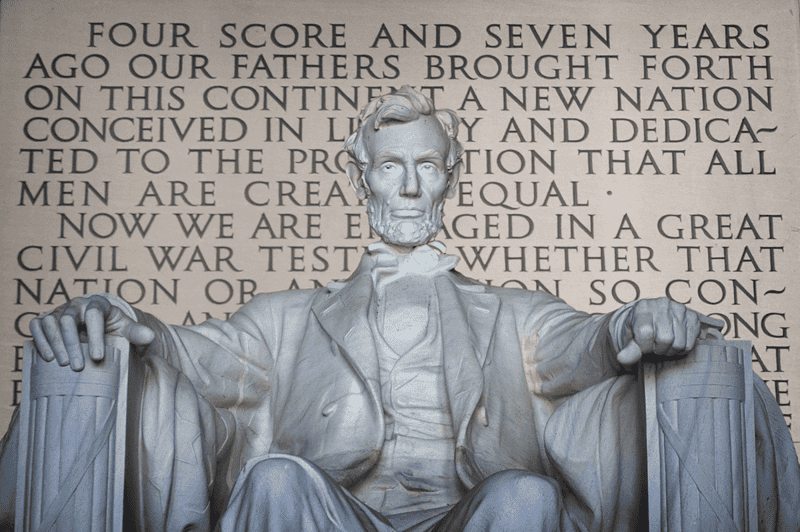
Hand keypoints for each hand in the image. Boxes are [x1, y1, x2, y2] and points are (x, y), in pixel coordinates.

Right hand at [30, 294, 154, 370]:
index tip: (97, 356)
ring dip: (55, 343)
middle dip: (71, 343)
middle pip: (68, 319)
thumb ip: (137, 332)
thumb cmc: (113, 328)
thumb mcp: (126, 329)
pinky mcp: (46, 319)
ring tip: (63, 364)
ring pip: (51, 322)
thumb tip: (150, 337)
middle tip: (78, 366)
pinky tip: (48, 357)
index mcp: (98, 304)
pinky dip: (40, 339)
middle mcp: (76, 305)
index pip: (94, 314)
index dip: (95, 334)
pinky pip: (37, 325)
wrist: (98, 326)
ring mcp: (59, 311)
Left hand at [615, 297, 721, 365]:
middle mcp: (662, 305)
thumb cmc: (638, 328)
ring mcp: (679, 309)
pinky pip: (691, 342)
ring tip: (664, 344)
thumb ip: (628, 349)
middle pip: (665, 339)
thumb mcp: (628, 338)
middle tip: (654, 346)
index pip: (646, 333)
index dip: (644, 346)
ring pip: (679, 343)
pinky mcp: (692, 316)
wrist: (649, 318)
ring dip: (671, 350)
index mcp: (642, 308)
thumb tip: (623, 359)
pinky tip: (674, 341)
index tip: (643, 346)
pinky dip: (682, 348)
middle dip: (658, 349)